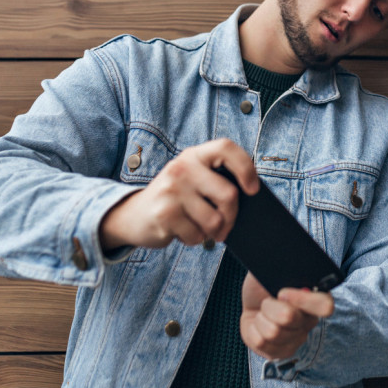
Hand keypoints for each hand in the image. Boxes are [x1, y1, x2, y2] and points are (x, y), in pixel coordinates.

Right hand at [99, 138, 258, 250]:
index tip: (253, 189)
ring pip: (215, 221)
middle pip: (229, 195)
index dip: (246, 167)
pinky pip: (197, 236)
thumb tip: (252, 195)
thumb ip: (216, 179)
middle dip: (232, 217)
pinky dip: (194, 239)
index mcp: (193, 155)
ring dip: (211, 232)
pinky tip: (182, 231)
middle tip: (225, 226)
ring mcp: (172, 190)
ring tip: (197, 226)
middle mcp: (182, 168)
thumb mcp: (193, 178)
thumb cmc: (175, 198)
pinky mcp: (164, 214)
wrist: (133, 215)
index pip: (226, 148)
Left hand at [240, 272, 334, 359]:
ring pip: (273, 332)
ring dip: (260, 317)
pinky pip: (261, 343)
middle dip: (271, 306)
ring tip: (263, 311)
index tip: (282, 291)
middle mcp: (310, 321)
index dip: (302, 300)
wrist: (255, 299)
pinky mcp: (280, 352)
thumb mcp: (273, 267)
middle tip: (267, 300)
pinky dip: (253, 329)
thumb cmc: (267, 281)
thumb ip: (283, 264)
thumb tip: (283, 256)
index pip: (325, 306)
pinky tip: (258, 323)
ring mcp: (296, 339)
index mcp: (317, 297)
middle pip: (290, 319)